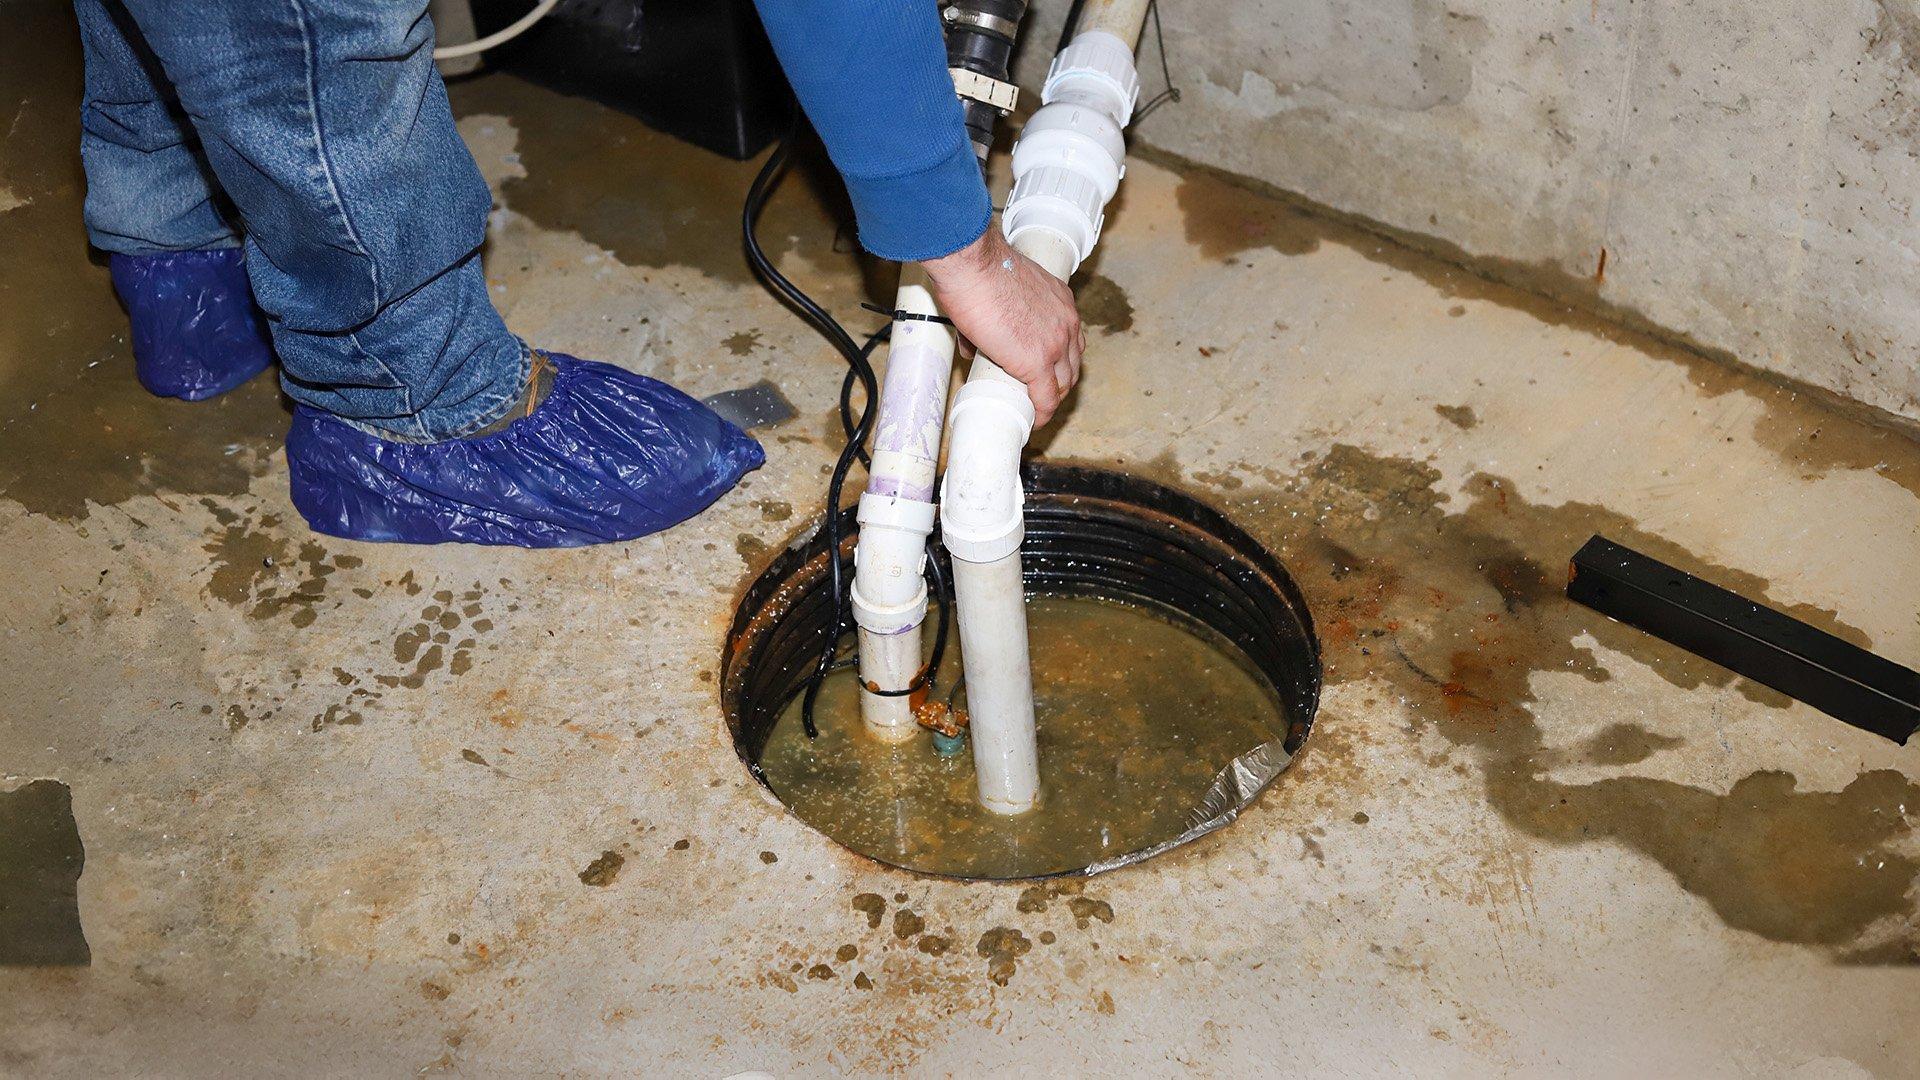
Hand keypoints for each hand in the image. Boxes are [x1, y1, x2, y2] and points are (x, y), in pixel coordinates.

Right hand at [920, 228, 1084, 426]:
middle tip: (1041, 393)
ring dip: (1051, 399)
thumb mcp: (999, 291)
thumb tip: (973, 349)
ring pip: (1062, 384)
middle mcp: (1066, 323)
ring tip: (1035, 409)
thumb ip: (992, 320)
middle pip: (1072, 364)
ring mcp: (1055, 345)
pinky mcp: (1037, 363)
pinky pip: (1045, 398)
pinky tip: (1035, 421)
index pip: (1071, 339)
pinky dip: (1042, 413)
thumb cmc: (980, 271)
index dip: (1060, 359)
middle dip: (1059, 382)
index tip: (1047, 370)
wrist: (975, 268)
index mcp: (1061, 303)